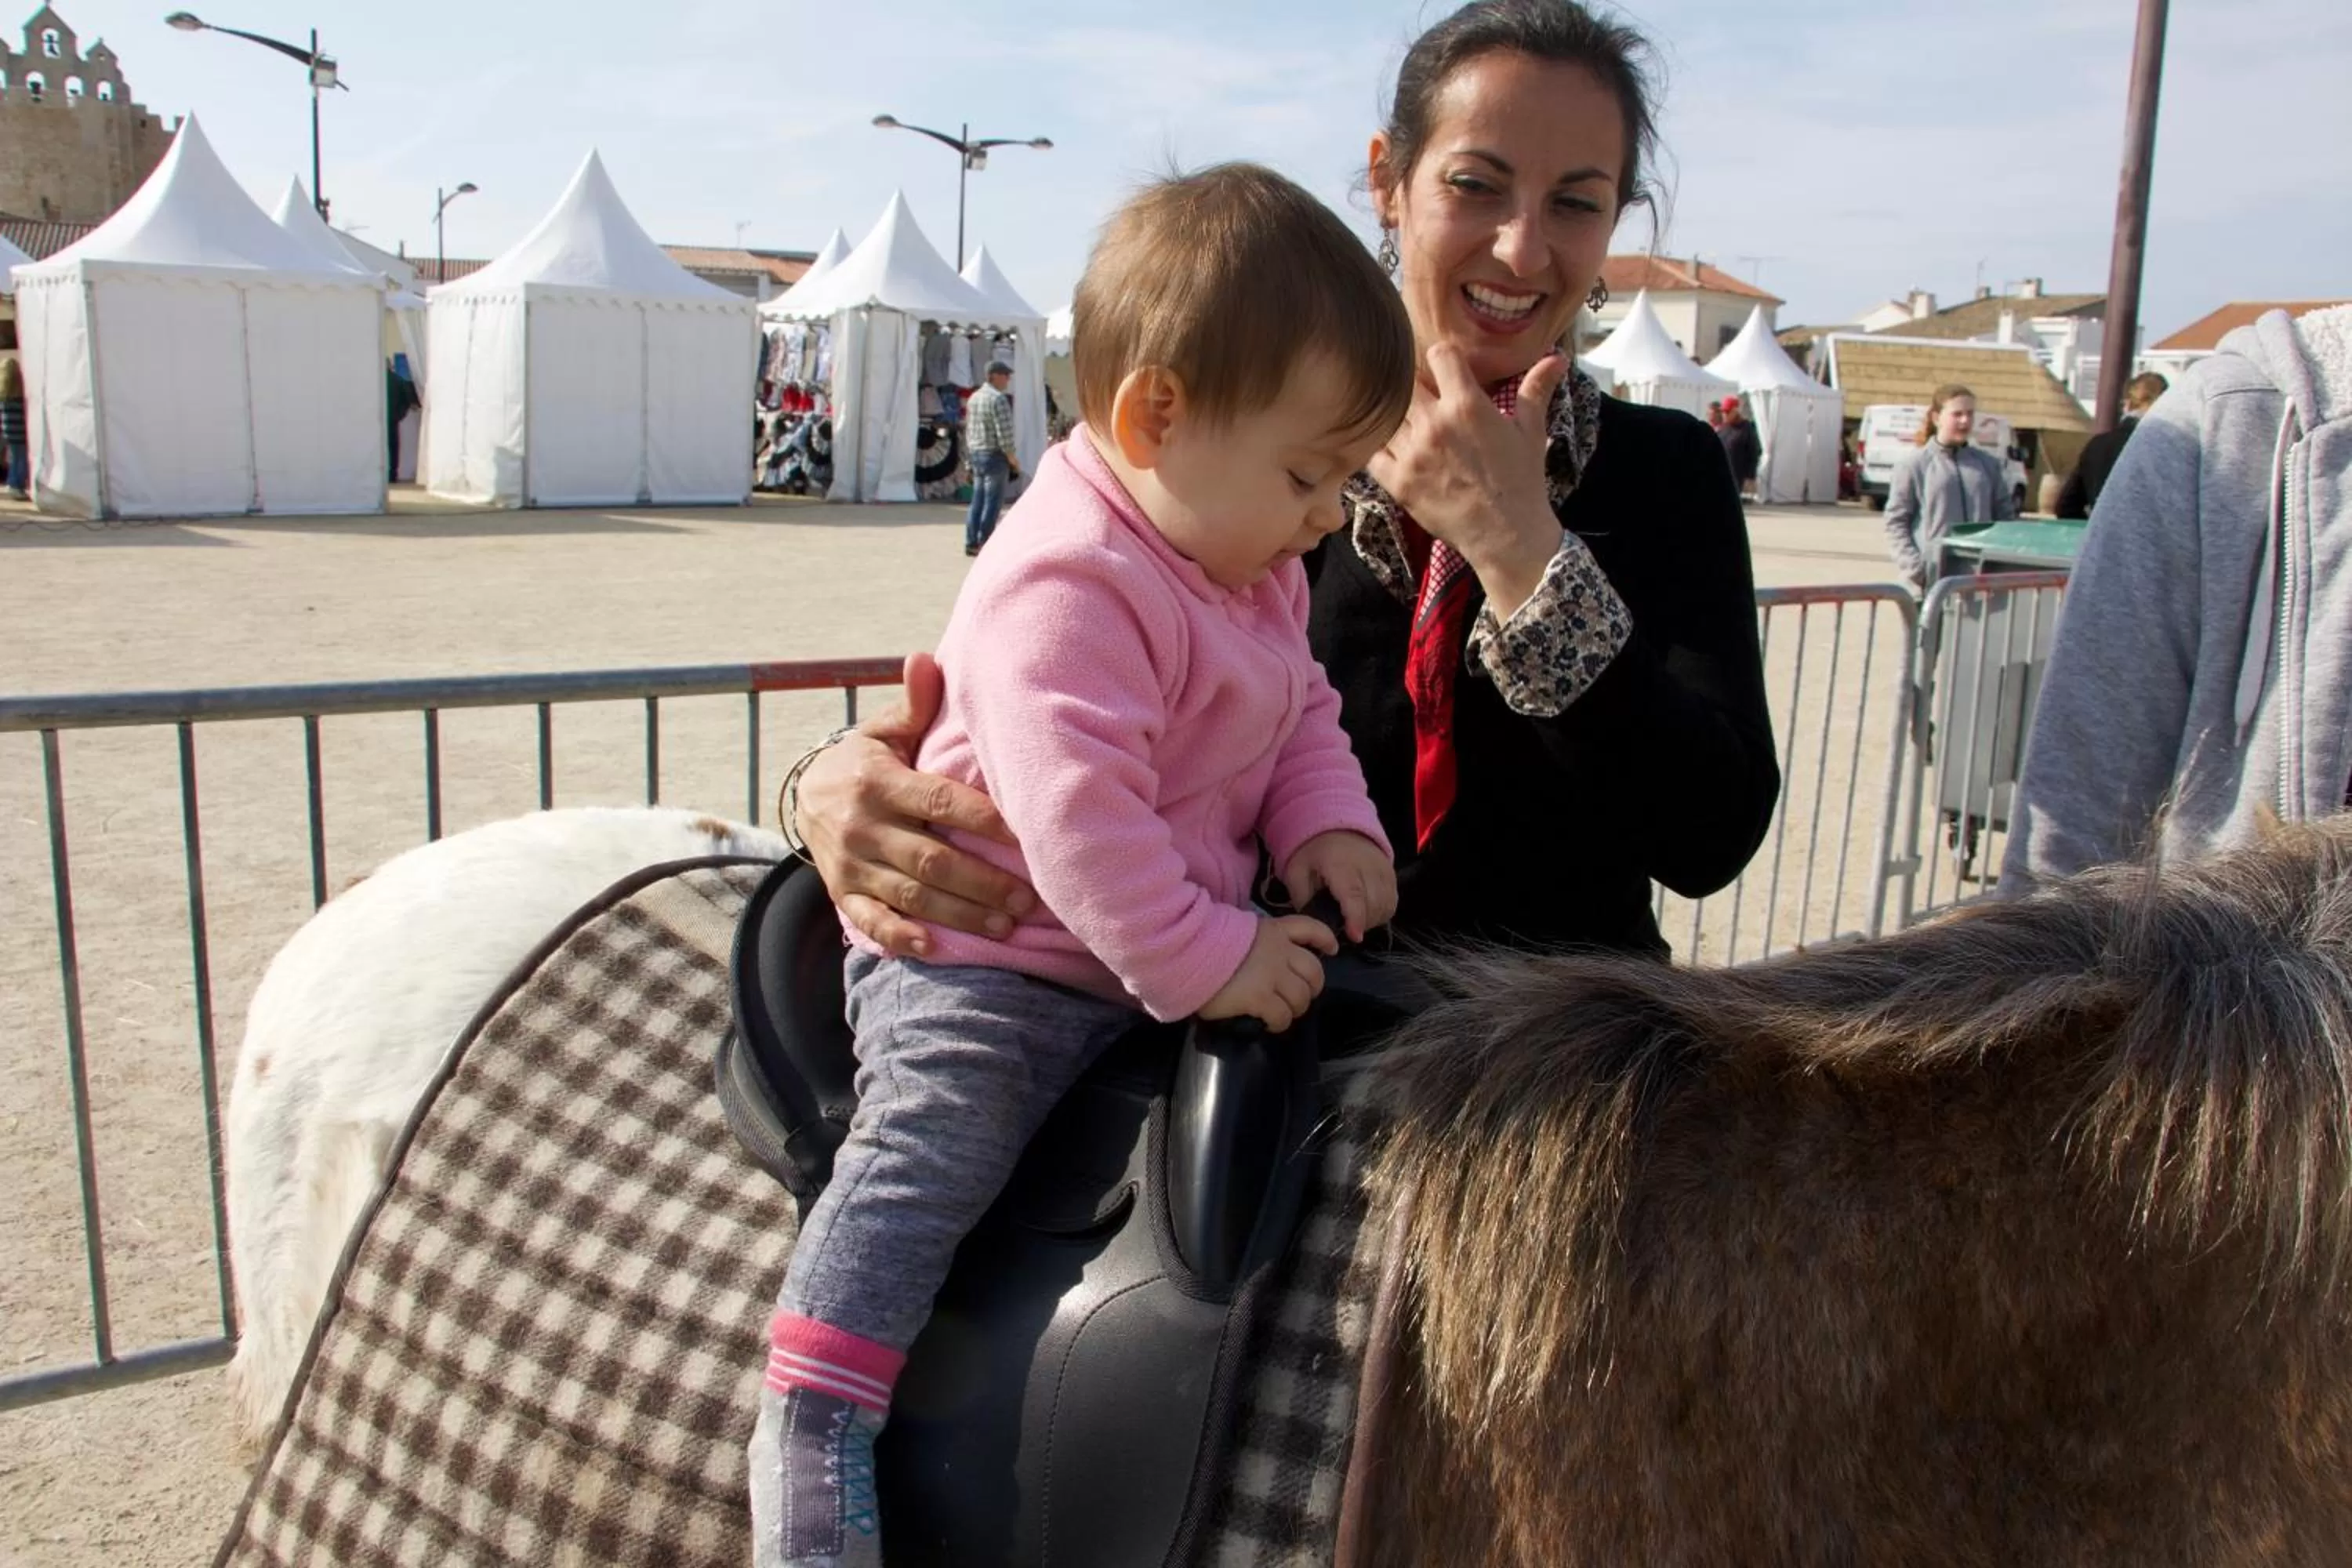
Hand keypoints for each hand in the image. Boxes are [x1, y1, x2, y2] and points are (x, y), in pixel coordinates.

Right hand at [796, 651, 1036, 957]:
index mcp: (880, 782)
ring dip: (960, 913)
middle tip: (1031, 897)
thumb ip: (912, 704)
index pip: (939, 803)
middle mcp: (865, 827)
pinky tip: (936, 947)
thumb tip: (925, 658)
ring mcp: (852, 865)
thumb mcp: (884, 730)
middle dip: (983, 881)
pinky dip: (901, 937)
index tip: (1028, 834)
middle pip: (931, 860)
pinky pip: (871, 920)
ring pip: (911, 896)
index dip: (983, 820)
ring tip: (1007, 925)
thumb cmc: (866, 760)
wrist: (804, 796)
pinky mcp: (843, 894)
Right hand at [1198, 914, 1337, 1032]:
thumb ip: (1254, 942)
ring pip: (1301, 997)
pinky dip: (1279, 1023)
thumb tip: (1260, 962)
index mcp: (1273, 930)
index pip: (1309, 928)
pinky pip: (1282, 1016)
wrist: (1186, 952)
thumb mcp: (1235, 931)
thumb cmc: (1203, 942)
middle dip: (1311, 988)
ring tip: (1281, 1013)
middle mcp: (1279, 951)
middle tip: (1298, 998)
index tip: (1331, 949)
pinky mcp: (1260, 997)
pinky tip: (1268, 1023)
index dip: (1325, 939)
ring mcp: (1272, 974)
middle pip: (1314, 972)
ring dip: (1295, 1009)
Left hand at [1281, 831, 1396, 943]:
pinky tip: (1366, 912)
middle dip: (1360, 923)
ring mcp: (1383, 869)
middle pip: (1373, 904)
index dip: (1356, 918)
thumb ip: (1302, 899)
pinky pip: (1392, 901)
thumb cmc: (1314, 852)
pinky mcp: (1392, 873)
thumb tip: (1314, 924)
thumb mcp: (1296, 872)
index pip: (1354, 894)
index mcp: (1340, 864)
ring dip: (1371, 920)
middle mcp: (1367, 866)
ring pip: (1386, 905)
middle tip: (1343, 925)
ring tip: (1354, 918)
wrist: (1337, 826)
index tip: (1354, 936)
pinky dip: (1381, 912)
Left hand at [1365, 343, 1568, 617]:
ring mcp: (1412, 454)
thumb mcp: (1530, 432)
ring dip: (1399, 417)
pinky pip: (1373, 452)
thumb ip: (1536, 389)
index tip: (1446, 371)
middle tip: (1425, 398)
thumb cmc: (1521, 482)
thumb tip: (1556, 357)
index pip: (1439, 355)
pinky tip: (1395, 450)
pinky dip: (1380, 448)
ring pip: (1389, 415)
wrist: (1508, 536)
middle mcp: (1435, 424)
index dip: (1443, 359)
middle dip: (1416, 386)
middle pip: (1407, 381)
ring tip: (1413, 427)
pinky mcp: (1398, 482)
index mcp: (1467, 405)